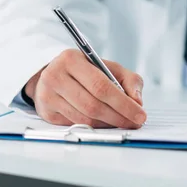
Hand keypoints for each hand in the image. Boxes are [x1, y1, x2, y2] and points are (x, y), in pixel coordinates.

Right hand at [24, 49, 146, 128]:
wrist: (53, 74)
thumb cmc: (83, 70)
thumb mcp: (106, 66)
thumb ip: (128, 79)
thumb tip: (137, 101)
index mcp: (71, 59)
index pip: (101, 86)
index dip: (123, 103)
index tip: (139, 114)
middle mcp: (55, 76)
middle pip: (92, 105)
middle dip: (118, 117)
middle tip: (134, 122)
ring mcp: (48, 95)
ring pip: (84, 119)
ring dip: (107, 124)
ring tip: (121, 122)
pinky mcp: (46, 111)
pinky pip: (75, 125)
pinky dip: (94, 127)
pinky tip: (104, 122)